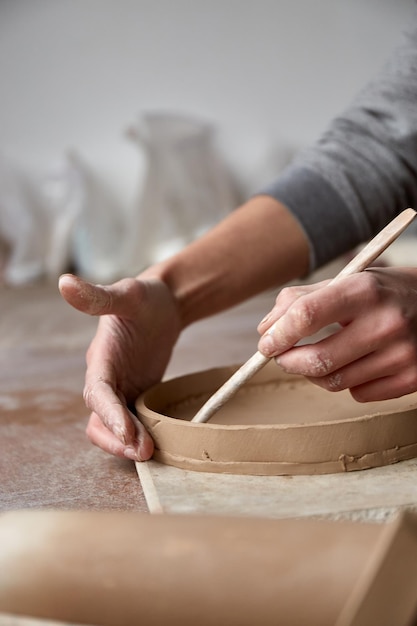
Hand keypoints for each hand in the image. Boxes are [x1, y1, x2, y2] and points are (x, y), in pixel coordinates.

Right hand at [59, 273, 180, 460]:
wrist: (163, 306)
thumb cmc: (145, 298)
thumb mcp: (127, 294)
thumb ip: (98, 296)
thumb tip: (63, 282)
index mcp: (101, 358)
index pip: (98, 392)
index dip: (109, 413)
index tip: (127, 431)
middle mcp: (106, 379)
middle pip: (99, 420)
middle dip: (116, 439)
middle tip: (144, 452)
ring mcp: (121, 390)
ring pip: (112, 428)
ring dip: (128, 443)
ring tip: (152, 453)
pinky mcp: (136, 395)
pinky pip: (132, 423)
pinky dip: (140, 436)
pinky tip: (160, 443)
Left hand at [257, 267, 416, 401]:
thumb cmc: (384, 292)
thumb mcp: (348, 281)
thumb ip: (302, 300)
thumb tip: (267, 329)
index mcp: (364, 291)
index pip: (306, 315)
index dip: (278, 334)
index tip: (266, 343)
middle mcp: (386, 323)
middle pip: (317, 359)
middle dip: (288, 361)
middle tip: (280, 356)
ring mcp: (402, 355)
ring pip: (334, 382)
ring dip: (314, 373)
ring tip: (316, 357)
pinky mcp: (411, 378)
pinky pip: (358, 393)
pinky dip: (347, 382)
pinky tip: (356, 362)